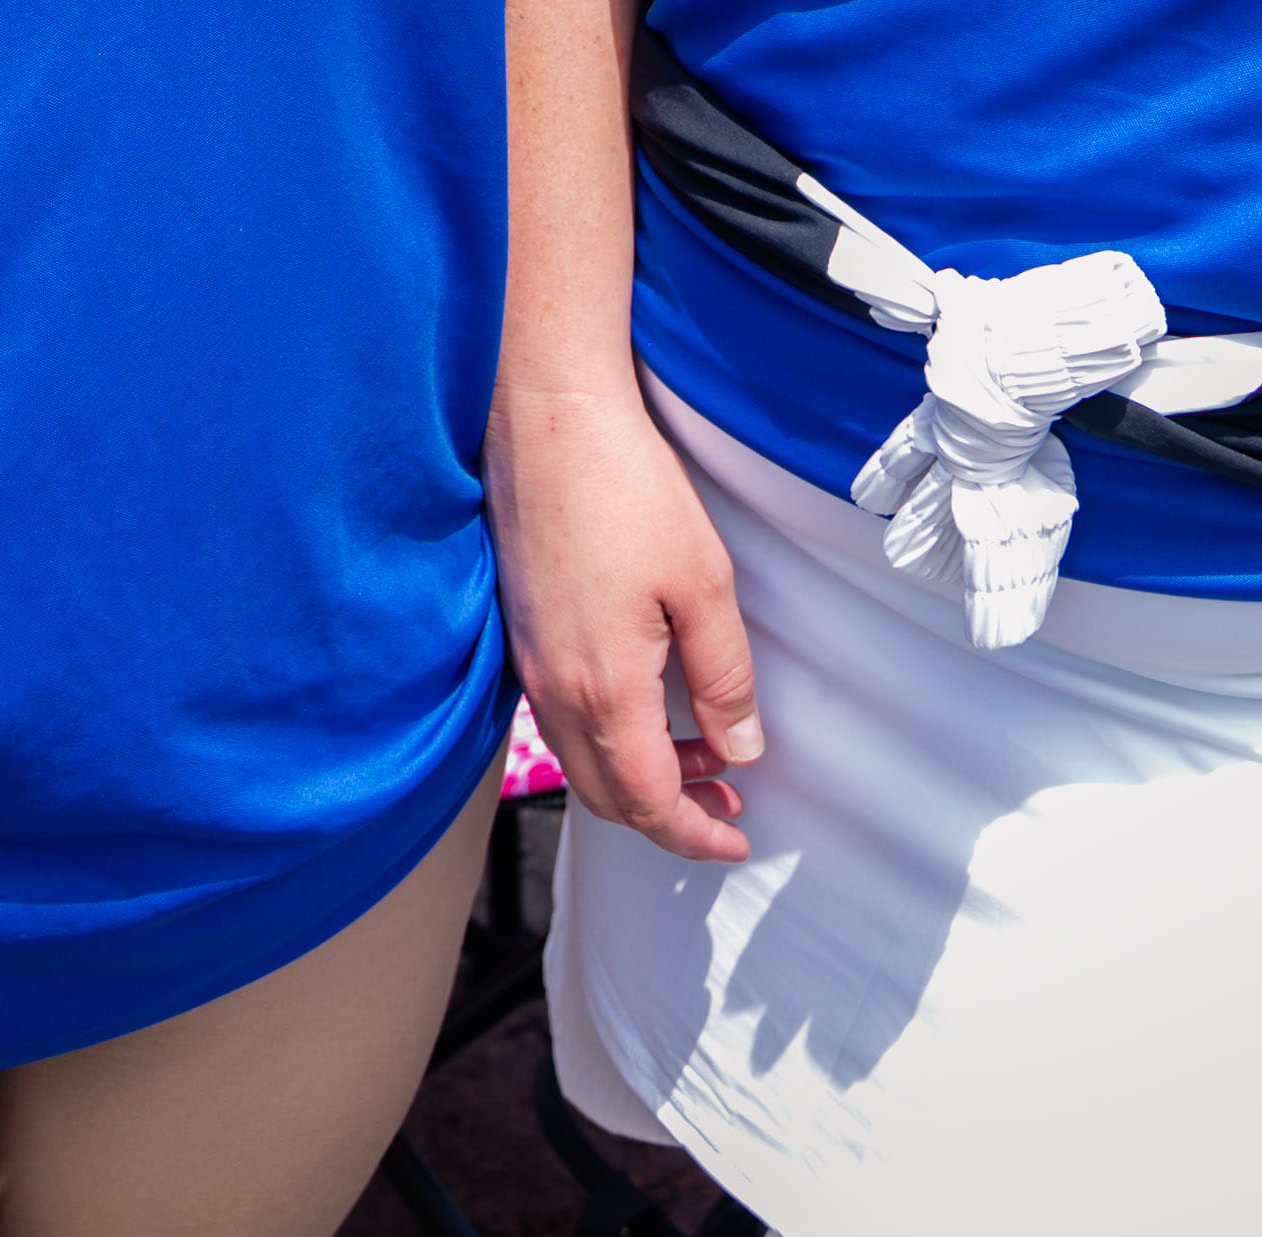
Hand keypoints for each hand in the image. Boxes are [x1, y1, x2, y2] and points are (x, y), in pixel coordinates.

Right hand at [492, 379, 766, 863]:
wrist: (545, 418)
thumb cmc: (624, 488)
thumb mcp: (702, 584)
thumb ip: (723, 677)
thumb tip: (740, 750)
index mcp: (602, 688)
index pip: (649, 801)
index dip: (695, 836)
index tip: (736, 843)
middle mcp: (554, 690)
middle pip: (608, 797)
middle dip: (671, 817)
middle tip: (729, 806)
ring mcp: (529, 662)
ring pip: (583, 761)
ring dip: (641, 778)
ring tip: (703, 755)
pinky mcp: (521, 632)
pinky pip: (563, 719)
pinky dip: (609, 739)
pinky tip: (648, 706)